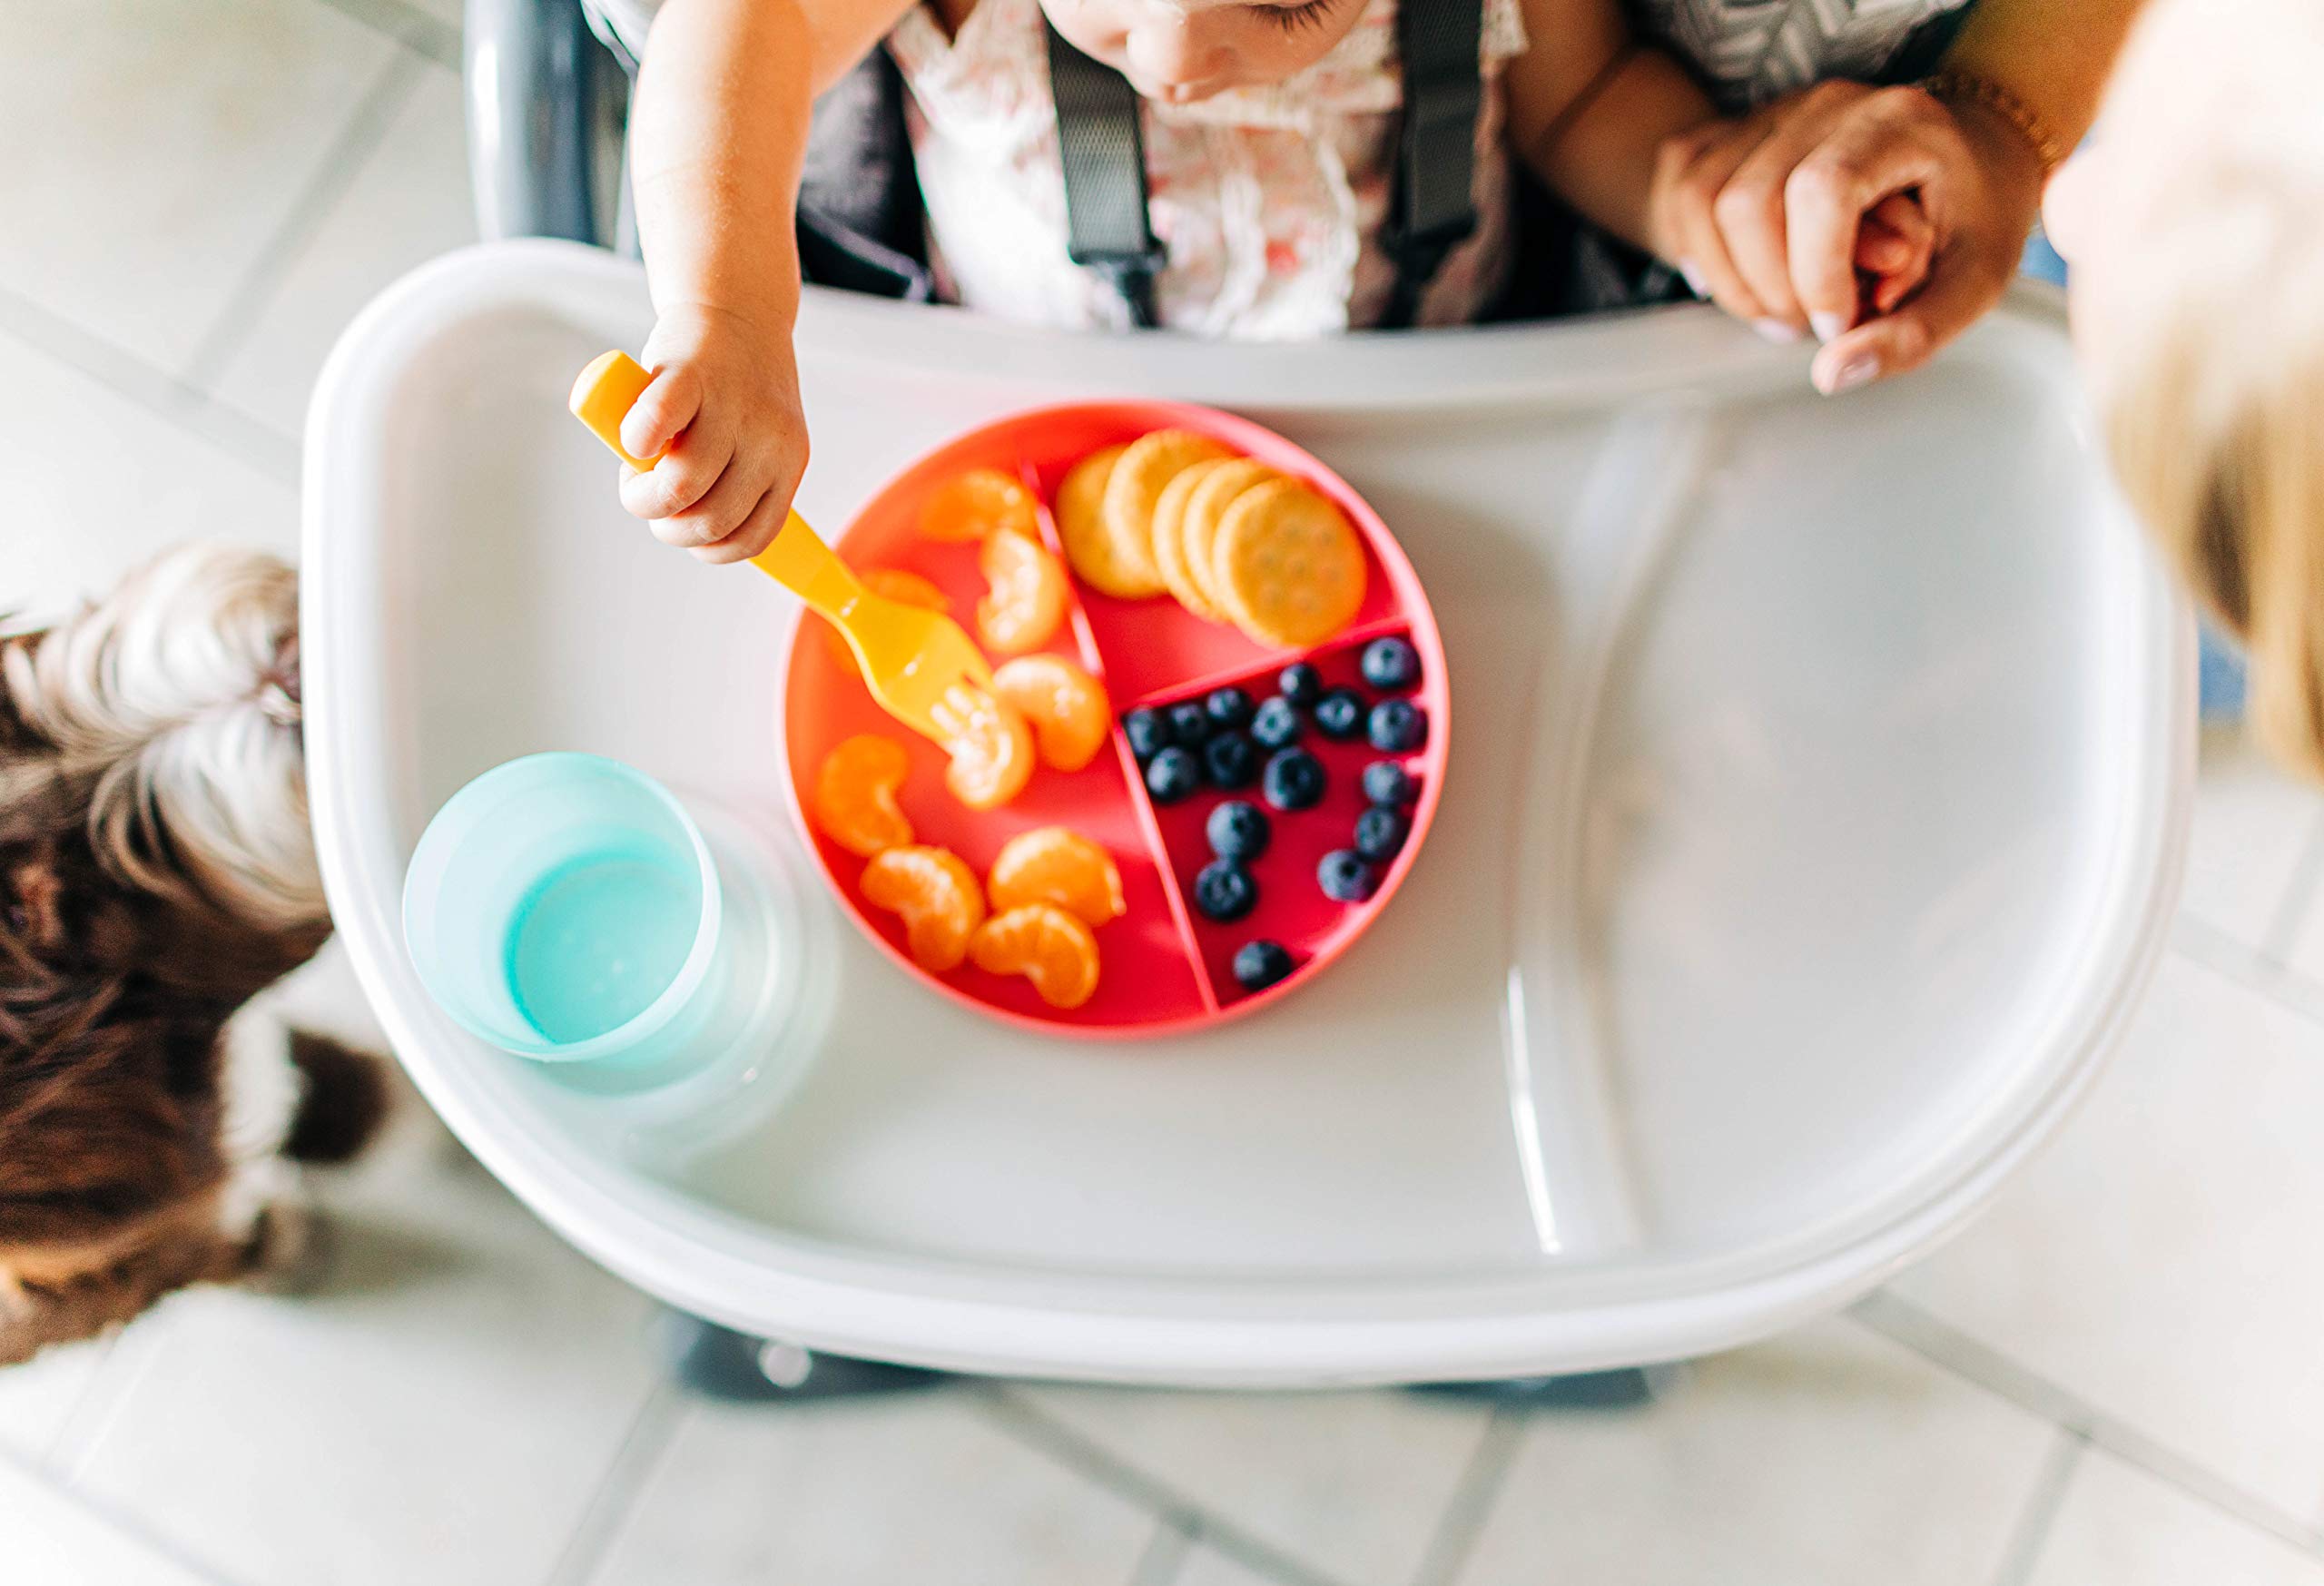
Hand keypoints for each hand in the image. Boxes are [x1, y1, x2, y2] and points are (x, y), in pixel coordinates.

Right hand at [616, 303, 808, 563]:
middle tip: (649, 502)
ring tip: (634, 480)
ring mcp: (731, 404)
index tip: (686, 532)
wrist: (738, 309)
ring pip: (683, 484)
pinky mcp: (690, 372)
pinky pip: (658, 423)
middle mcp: (768, 439)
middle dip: (669, 527)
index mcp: (788, 463)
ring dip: (644, 497)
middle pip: (713, 519)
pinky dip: (637, 442)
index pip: (755, 536)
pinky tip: (634, 441)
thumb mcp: (756, 440)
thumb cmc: (737, 389)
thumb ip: (731, 481)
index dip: (710, 549)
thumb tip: (685, 520)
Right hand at [1649, 78, 2047, 393]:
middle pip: (1747, 201)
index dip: (1815, 272)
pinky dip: (1701, 252)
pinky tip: (1741, 279)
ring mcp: (1776, 112)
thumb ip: (1915, 335)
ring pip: (1704, 198)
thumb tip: (1832, 374)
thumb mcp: (1972, 283)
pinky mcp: (1740, 129)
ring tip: (1779, 310)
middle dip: (1769, 287)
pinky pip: (1686, 191)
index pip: (1822, 190)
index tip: (1839, 323)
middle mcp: (1829, 104)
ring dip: (1731, 278)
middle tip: (1809, 325)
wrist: (1967, 150)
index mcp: (1899, 124)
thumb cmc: (1972, 216)